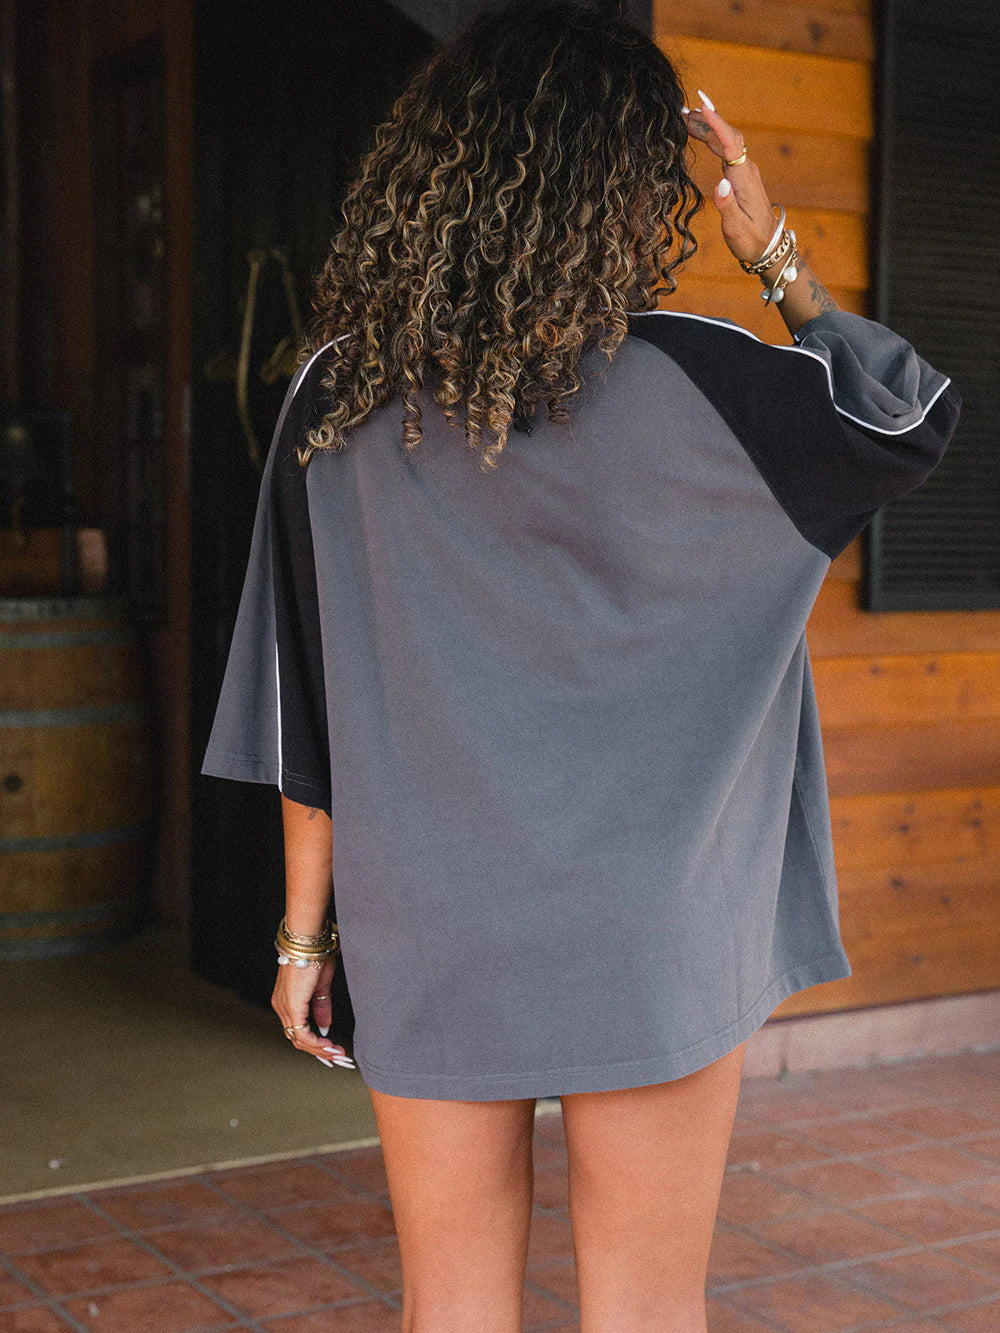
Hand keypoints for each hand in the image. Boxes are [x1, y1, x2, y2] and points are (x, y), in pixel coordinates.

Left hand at [272, 953, 355, 1068]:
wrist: (309, 940)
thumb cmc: (315, 955)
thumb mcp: (321, 986)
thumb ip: (322, 1008)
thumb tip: (325, 1026)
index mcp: (287, 1000)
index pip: (298, 1029)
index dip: (315, 1042)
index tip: (332, 1048)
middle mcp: (281, 1006)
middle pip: (298, 1039)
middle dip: (319, 1051)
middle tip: (338, 1057)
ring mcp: (284, 1007)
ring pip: (299, 1039)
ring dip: (320, 1049)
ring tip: (338, 1054)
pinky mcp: (292, 1006)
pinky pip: (302, 1034)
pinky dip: (317, 1043)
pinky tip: (330, 1045)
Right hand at [682, 91, 780, 269]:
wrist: (768, 245)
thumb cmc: (751, 240)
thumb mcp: (736, 228)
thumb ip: (727, 206)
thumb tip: (720, 184)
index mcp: (744, 179)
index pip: (731, 144)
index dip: (717, 124)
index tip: (703, 107)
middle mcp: (746, 169)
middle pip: (726, 135)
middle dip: (707, 120)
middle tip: (683, 110)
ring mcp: (743, 170)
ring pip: (725, 140)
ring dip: (706, 127)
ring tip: (684, 116)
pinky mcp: (739, 174)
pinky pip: (725, 149)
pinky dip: (711, 138)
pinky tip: (698, 133)